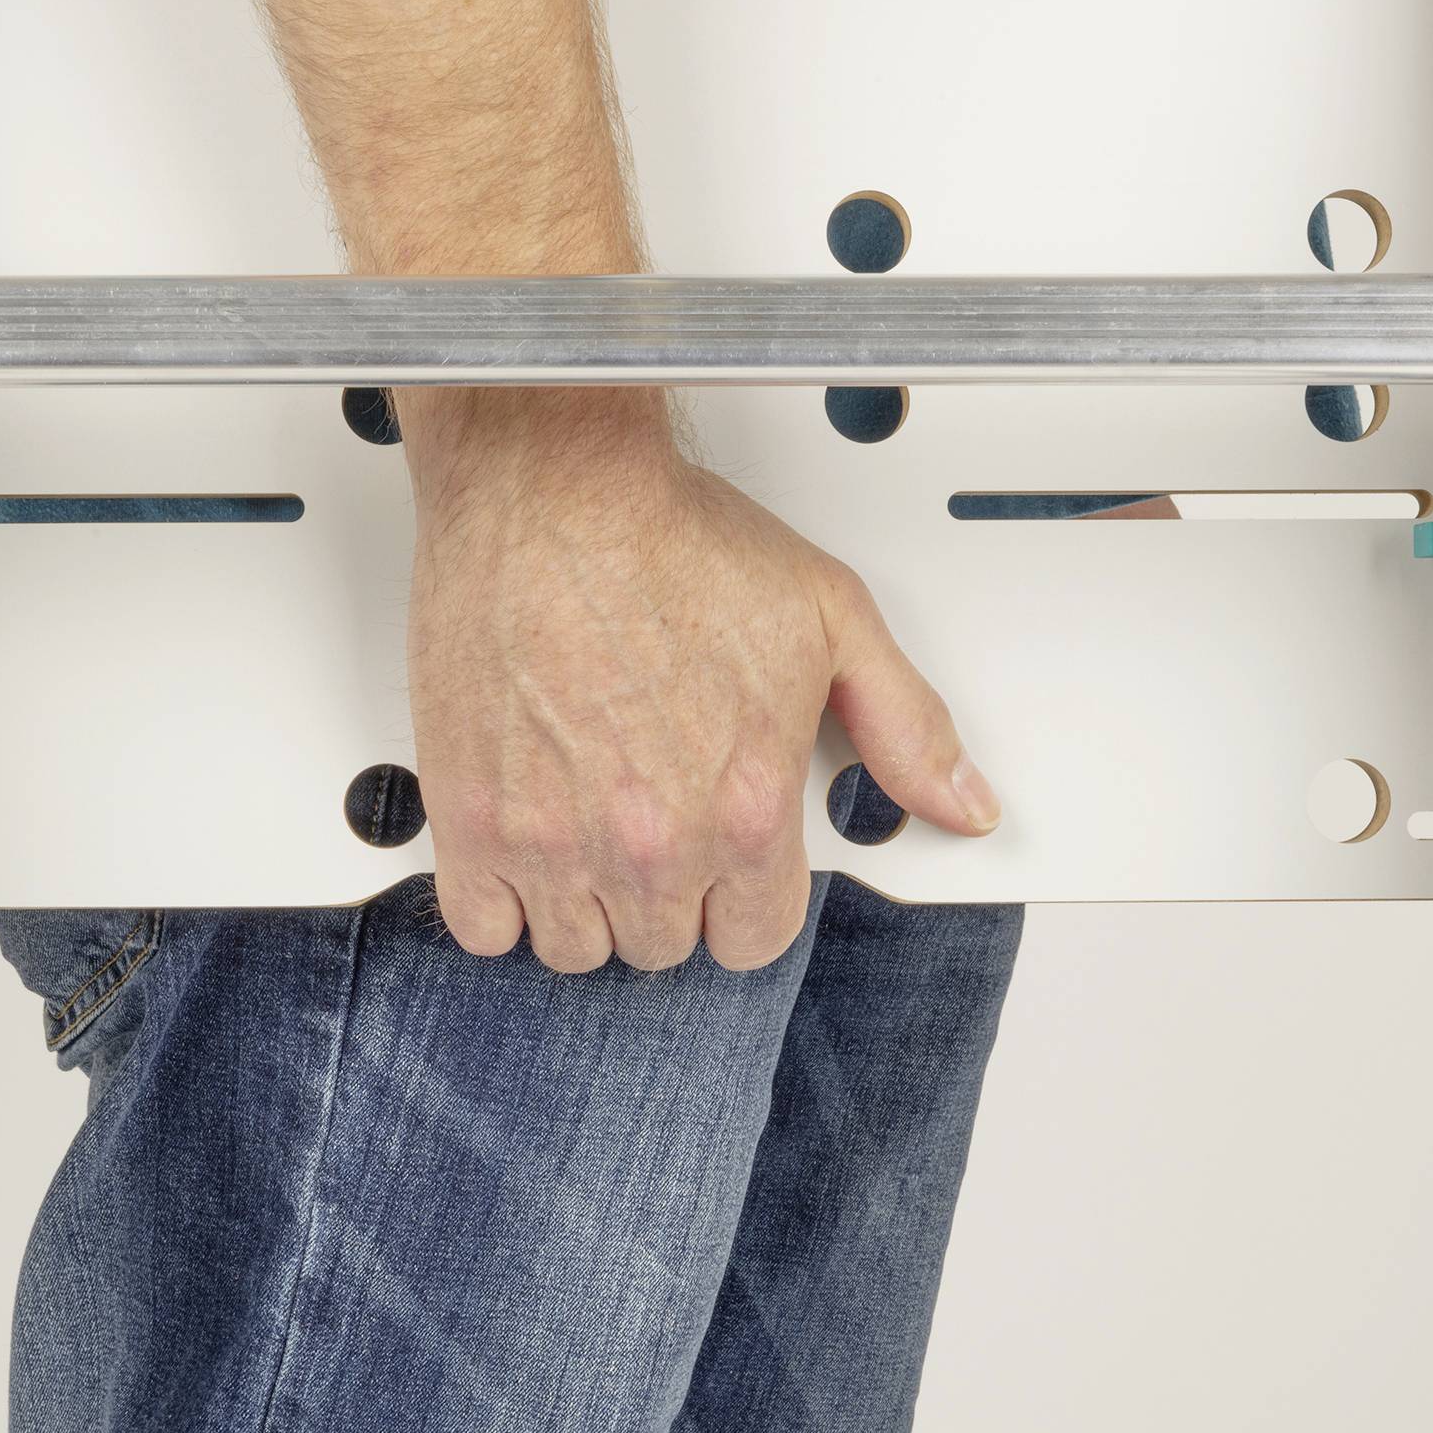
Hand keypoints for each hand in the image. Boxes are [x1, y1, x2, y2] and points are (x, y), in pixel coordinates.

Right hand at [400, 387, 1001, 973]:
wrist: (551, 484)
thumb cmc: (670, 536)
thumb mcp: (831, 619)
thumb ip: (905, 726)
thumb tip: (963, 802)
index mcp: (745, 808)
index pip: (754, 937)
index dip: (743, 896)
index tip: (724, 856)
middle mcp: (653, 840)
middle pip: (663, 946)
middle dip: (666, 895)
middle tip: (651, 817)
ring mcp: (554, 839)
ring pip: (575, 948)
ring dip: (584, 904)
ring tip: (587, 827)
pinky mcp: (470, 820)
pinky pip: (481, 928)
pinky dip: (499, 900)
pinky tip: (521, 843)